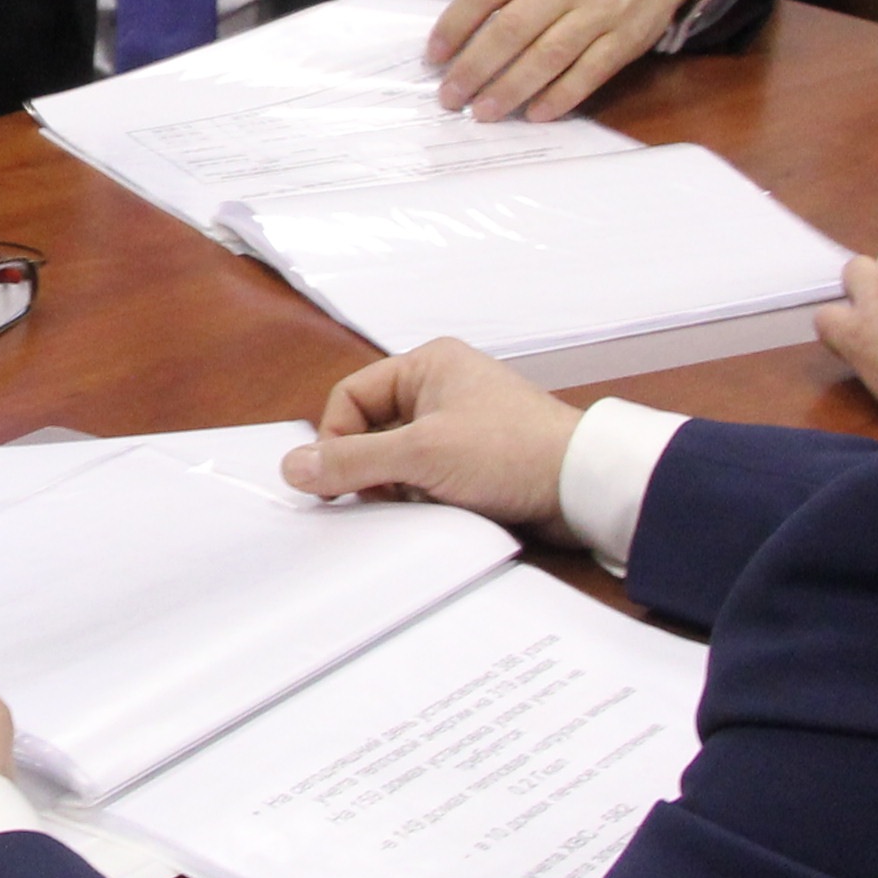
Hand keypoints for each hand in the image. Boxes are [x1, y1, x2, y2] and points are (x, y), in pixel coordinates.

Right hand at [283, 338, 577, 524]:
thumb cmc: (511, 452)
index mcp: (427, 365)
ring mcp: (459, 426)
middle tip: (369, 500)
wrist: (584, 487)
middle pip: (371, 429)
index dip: (335, 439)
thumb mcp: (421, 454)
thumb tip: (293, 467)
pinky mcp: (475, 461)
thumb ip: (353, 461)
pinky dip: (421, 498)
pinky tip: (434, 512)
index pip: (351, 396)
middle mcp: (441, 389)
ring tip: (413, 504)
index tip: (332, 482)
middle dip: (366, 467)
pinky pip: (426, 478)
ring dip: (395, 487)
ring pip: (397, 458)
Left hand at [427, 0, 688, 120]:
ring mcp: (599, 11)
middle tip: (450, 96)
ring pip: (547, 57)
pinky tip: (534, 114)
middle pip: (511, 30)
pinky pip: (587, 74)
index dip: (454, 26)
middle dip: (475, 68)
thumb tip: (464, 32)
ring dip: (510, 90)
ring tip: (482, 112)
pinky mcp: (624, 40)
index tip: (434, 56)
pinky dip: (558, 98)